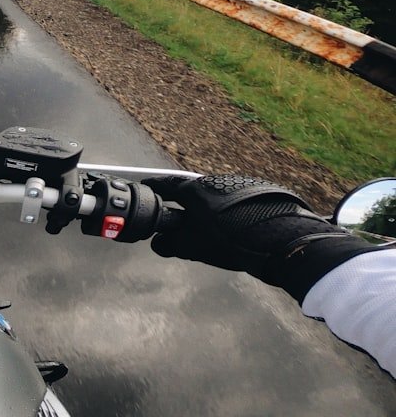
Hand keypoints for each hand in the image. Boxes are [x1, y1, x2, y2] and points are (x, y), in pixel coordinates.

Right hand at [143, 174, 382, 301]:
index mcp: (195, 190)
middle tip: (179, 220)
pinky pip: (236, 202)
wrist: (282, 239)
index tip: (146, 190)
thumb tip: (158, 242)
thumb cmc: (230, 240)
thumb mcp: (193, 247)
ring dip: (209, 210)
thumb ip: (170, 244)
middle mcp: (216, 181)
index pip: (167, 185)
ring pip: (216, 197)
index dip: (154, 189)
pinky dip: (229, 213)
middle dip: (184, 205)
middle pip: (192, 192)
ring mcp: (241, 185)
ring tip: (212, 232)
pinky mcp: (261, 193)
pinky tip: (237, 230)